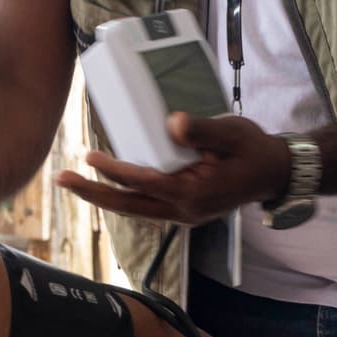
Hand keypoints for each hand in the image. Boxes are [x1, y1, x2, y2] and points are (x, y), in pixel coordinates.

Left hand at [55, 112, 291, 224]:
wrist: (274, 173)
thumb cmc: (253, 150)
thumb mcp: (231, 132)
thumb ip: (201, 129)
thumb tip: (172, 122)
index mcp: (192, 193)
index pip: (143, 182)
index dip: (114, 170)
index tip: (90, 157)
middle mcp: (183, 210)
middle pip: (128, 205)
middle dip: (92, 193)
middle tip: (61, 179)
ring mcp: (183, 214)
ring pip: (134, 209)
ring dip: (103, 196)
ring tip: (75, 183)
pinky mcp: (184, 210)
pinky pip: (146, 207)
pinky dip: (124, 197)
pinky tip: (109, 186)